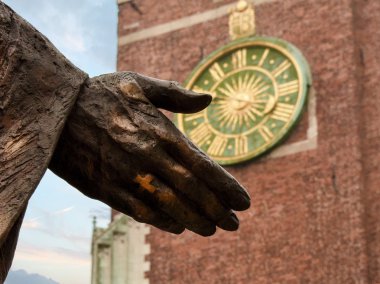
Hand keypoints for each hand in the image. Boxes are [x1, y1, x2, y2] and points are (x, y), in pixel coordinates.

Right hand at [50, 72, 250, 235]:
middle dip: (217, 210)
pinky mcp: (107, 189)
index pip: (203, 165)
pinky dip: (163, 222)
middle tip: (234, 224)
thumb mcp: (138, 82)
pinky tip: (178, 227)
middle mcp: (148, 157)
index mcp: (159, 131)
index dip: (226, 186)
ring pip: (170, 206)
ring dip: (195, 221)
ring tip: (213, 230)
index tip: (244, 201)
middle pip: (192, 190)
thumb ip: (176, 94)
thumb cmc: (100, 93)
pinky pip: (140, 211)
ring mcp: (127, 176)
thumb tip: (208, 99)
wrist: (54, 109)